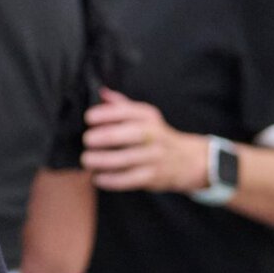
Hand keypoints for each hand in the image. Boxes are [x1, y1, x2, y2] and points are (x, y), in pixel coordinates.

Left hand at [81, 88, 208, 192]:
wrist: (186, 159)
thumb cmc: (155, 135)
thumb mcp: (143, 116)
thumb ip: (121, 105)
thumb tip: (100, 92)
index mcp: (147, 116)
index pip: (127, 111)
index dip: (106, 114)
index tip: (89, 118)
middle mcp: (153, 134)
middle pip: (129, 133)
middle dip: (104, 136)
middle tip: (87, 140)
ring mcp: (154, 156)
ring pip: (126, 158)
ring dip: (102, 160)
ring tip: (87, 160)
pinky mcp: (152, 176)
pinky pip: (129, 179)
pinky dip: (110, 179)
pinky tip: (98, 177)